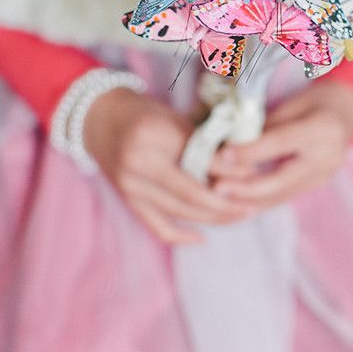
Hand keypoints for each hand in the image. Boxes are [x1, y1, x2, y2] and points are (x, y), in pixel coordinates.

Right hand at [84, 88, 247, 244]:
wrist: (99, 118)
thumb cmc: (143, 114)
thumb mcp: (173, 118)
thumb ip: (202, 144)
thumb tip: (241, 170)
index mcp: (153, 136)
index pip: (199, 160)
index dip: (230, 171)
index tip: (253, 174)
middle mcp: (138, 164)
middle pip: (191, 194)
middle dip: (226, 204)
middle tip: (252, 205)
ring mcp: (130, 186)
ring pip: (179, 213)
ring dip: (212, 219)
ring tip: (237, 216)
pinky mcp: (127, 201)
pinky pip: (157, 226)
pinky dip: (180, 236)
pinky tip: (202, 238)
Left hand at [209, 81, 352, 210]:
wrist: (348, 113)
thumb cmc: (316, 100)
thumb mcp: (292, 104)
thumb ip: (267, 126)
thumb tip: (231, 144)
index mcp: (323, 128)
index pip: (281, 143)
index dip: (251, 151)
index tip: (223, 155)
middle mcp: (328, 156)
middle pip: (282, 179)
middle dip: (246, 188)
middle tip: (218, 188)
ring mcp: (325, 176)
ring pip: (282, 194)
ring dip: (249, 199)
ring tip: (221, 198)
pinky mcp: (318, 185)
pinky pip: (286, 196)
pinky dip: (261, 200)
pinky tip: (239, 203)